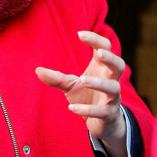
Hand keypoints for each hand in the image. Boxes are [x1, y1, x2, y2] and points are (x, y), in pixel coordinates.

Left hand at [36, 30, 128, 156]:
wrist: (102, 122)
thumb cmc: (87, 96)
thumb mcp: (70, 85)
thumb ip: (57, 78)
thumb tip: (38, 70)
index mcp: (102, 68)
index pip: (105, 48)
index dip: (95, 40)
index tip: (80, 34)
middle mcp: (111, 80)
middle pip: (119, 65)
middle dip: (111, 58)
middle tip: (100, 53)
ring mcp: (112, 98)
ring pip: (113, 88)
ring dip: (99, 83)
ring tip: (82, 80)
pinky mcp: (109, 114)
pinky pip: (102, 111)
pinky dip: (88, 109)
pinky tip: (72, 107)